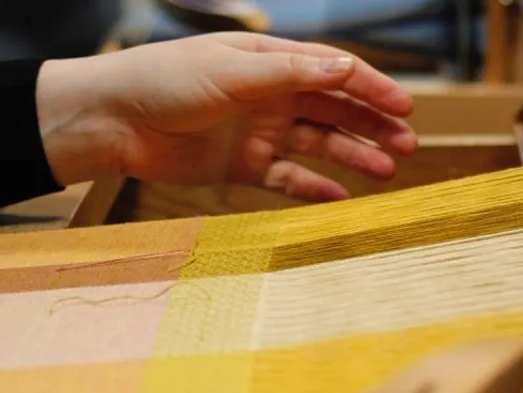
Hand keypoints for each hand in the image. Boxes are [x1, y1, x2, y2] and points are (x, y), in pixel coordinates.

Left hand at [36, 33, 417, 201]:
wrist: (114, 121)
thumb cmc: (166, 80)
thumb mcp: (233, 71)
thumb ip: (291, 74)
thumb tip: (346, 68)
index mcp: (273, 64)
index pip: (334, 74)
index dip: (371, 88)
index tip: (405, 107)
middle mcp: (274, 97)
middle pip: (336, 112)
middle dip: (373, 126)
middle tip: (408, 145)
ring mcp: (262, 132)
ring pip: (320, 145)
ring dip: (354, 157)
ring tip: (388, 172)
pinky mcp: (246, 166)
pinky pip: (290, 179)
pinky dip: (315, 188)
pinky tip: (343, 198)